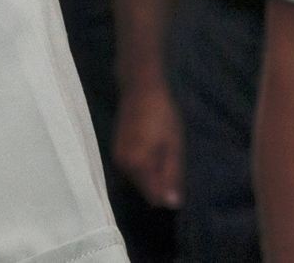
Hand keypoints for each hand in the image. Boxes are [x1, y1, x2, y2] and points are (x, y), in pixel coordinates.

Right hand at [114, 76, 183, 209]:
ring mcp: (117, 157)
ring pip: (138, 179)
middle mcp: (122, 165)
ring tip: (163, 151)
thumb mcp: (174, 147)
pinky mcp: (116, 149)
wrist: (140, 88)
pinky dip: (143, 166)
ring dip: (151, 173)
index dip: (168, 193)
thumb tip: (171, 204)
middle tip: (171, 159)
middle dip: (159, 183)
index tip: (178, 177)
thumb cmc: (162, 116)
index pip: (154, 198)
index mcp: (137, 166)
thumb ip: (171, 176)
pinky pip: (132, 169)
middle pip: (145, 190)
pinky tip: (152, 147)